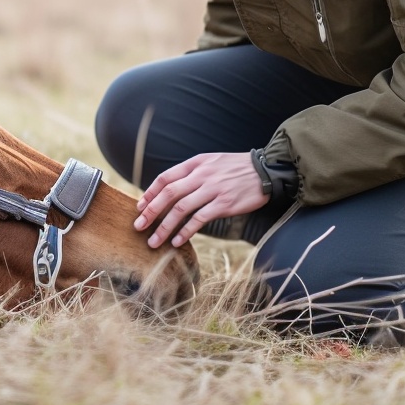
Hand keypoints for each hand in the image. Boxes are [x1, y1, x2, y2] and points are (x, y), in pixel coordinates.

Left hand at [134, 152, 268, 247]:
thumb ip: (192, 173)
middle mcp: (201, 175)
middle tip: (138, 227)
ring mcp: (212, 189)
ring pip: (181, 209)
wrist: (265, 170)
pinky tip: (177, 241)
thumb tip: (170, 190)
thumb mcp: (211, 162)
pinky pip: (199, 219)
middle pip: (168, 194)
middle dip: (150, 212)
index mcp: (195, 163)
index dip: (150, 193)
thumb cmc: (236, 168)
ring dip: (164, 227)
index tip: (140, 207)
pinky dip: (186, 231)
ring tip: (154, 241)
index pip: (165, 178)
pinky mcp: (224, 204)